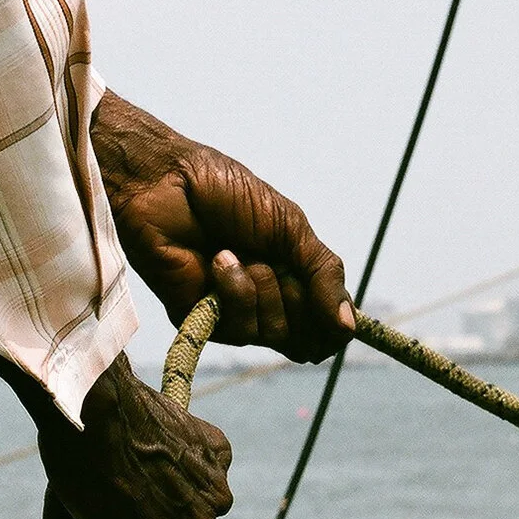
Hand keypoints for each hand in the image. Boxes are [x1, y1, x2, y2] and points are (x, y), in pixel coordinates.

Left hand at [0, 351, 232, 518]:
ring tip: (130, 467)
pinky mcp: (219, 452)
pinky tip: (156, 445)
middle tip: (109, 504)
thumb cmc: (76, 461)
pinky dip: (187, 464)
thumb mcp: (65, 513)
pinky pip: (208, 470)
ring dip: (168, 499)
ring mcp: (214, 489)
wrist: (95, 399)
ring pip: (193, 508)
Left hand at [91, 90, 354, 362]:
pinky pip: (237, 328)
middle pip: (306, 335)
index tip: (331, 305)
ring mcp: (233, 313)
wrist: (168, 183)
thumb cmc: (228, 195)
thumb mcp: (291, 226)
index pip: (327, 326)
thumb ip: (324, 274)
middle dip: (295, 294)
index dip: (334, 322)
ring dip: (261, 288)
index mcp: (292, 277)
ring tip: (233, 251)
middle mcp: (267, 301)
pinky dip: (234, 291)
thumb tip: (350, 328)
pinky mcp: (200, 320)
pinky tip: (217, 260)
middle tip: (272, 258)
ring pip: (273, 333)